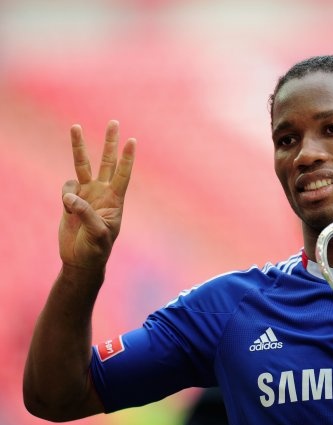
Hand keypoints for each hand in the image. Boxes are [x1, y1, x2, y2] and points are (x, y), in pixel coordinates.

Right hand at [58, 121, 135, 270]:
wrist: (81, 259)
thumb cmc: (96, 249)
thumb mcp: (97, 234)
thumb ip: (86, 214)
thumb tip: (70, 197)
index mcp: (115, 200)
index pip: (123, 174)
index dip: (127, 158)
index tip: (132, 140)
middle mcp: (103, 192)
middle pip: (107, 161)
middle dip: (110, 142)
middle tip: (114, 122)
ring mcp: (87, 194)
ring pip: (83, 165)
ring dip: (79, 146)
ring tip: (76, 126)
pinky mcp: (72, 199)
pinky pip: (67, 187)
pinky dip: (65, 195)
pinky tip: (68, 211)